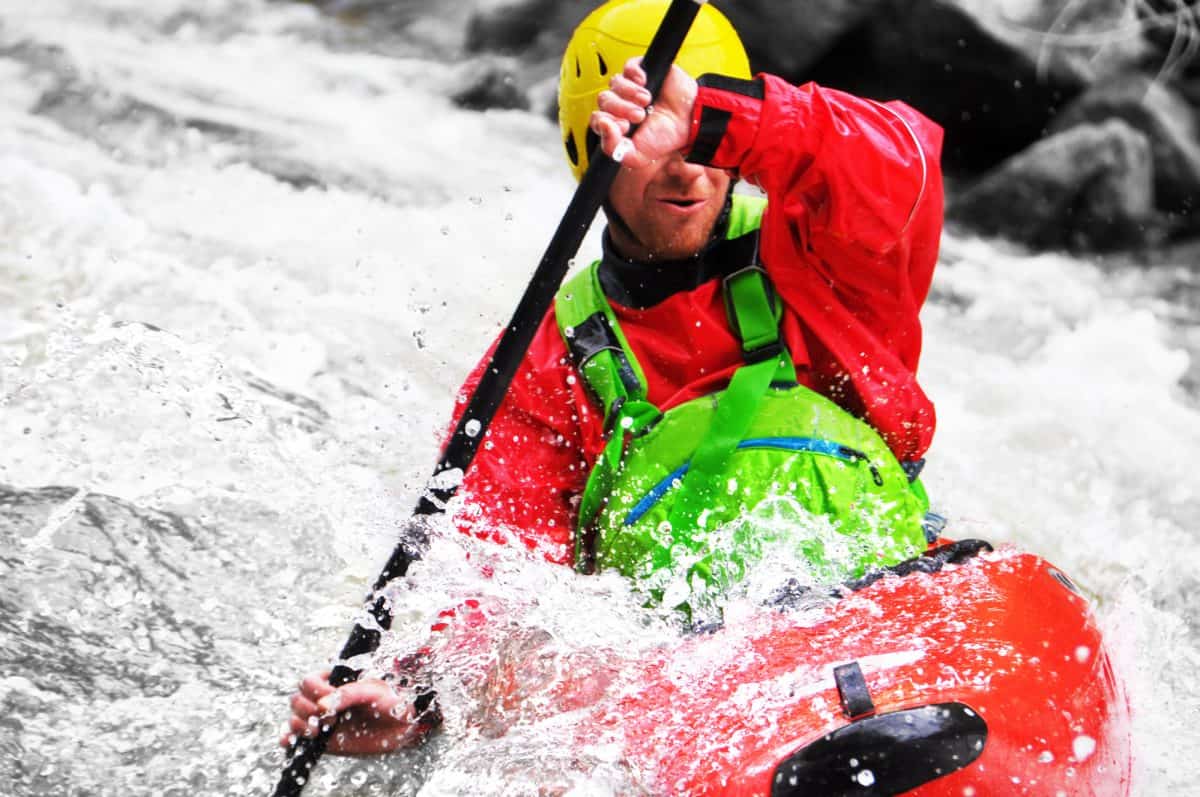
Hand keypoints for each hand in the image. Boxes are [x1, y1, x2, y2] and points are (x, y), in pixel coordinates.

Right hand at [280, 670, 437, 756]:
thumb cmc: (390, 700)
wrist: (403, 725)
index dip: (316, 692)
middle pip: (297, 700)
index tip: (331, 701)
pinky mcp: (322, 739)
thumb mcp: (372, 691)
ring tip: (319, 730)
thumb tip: (322, 707)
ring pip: (294, 718)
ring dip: (300, 724)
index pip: (308, 682)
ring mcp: (321, 719)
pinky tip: (289, 741)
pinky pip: (297, 739)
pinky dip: (289, 739)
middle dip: (307, 710)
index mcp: (334, 681)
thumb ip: (348, 695)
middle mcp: (324, 699)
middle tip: (329, 718)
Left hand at [590, 56, 696, 170]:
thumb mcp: (637, 155)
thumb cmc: (665, 138)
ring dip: (629, 93)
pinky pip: (628, 67)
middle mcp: (621, 104)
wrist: (690, 121)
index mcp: (617, 124)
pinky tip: (646, 83)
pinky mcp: (643, 71)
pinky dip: (634, 74)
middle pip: (604, 100)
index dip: (607, 122)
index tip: (625, 127)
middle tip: (639, 116)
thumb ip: (613, 148)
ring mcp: (631, 87)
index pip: (597, 119)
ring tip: (646, 101)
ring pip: (614, 83)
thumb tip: (602, 124)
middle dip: (620, 108)